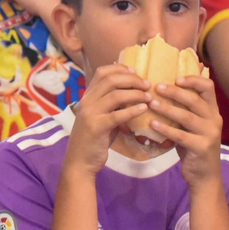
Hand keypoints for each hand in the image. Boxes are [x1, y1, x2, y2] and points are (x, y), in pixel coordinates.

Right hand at [64, 63, 152, 177]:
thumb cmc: (94, 139)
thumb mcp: (101, 116)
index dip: (121, 68)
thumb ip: (112, 104)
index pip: (102, 72)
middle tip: (147, 85)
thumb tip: (132, 91)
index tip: (136, 72)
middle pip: (110, 79)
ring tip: (149, 98)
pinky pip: (118, 115)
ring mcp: (90, 114)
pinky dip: (133, 110)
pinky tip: (144, 109)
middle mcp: (87, 102)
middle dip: (132, 79)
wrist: (80, 161)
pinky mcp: (96, 127)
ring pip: (116, 94)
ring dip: (136, 93)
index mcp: (87, 97)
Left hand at [148, 76, 223, 187]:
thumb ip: (184, 110)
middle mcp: (214, 119)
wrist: (204, 175)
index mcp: (212, 111)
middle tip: (156, 87)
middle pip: (195, 100)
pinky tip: (152, 124)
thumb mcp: (191, 125)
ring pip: (187, 116)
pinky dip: (165, 129)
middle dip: (175, 92)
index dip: (193, 79)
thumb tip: (162, 89)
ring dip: (167, 108)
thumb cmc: (193, 146)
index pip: (208, 87)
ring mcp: (210, 133)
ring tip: (151, 103)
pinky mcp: (202, 147)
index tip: (175, 77)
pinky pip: (181, 135)